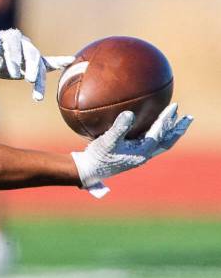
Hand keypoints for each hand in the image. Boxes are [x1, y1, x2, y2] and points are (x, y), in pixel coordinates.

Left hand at [0, 22, 74, 100]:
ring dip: (40, 80)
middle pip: (31, 54)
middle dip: (32, 68)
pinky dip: (59, 62)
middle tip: (30, 80)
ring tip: (37, 98)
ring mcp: (30, 52)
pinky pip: (48, 62)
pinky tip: (71, 60)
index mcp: (9, 36)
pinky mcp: (34, 62)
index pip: (14, 46)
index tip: (13, 74)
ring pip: (39, 65)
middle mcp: (23, 42)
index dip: (14, 59)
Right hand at [71, 104, 192, 197]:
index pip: (159, 133)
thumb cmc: (98, 156)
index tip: (174, 107)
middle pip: (167, 141)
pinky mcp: (132, 154)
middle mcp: (144, 154)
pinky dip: (157, 133)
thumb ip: (119, 128)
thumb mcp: (107, 141)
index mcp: (142, 151)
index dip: (167, 120)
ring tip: (176, 121)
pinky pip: (150, 142)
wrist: (89, 171)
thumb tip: (129, 114)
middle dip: (177, 129)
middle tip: (188, 118)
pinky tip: (151, 126)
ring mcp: (138, 155)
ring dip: (170, 132)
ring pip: (160, 143)